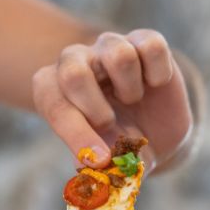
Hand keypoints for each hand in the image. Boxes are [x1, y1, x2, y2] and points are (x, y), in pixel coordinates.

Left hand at [32, 29, 191, 170]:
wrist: (156, 136)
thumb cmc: (117, 147)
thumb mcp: (105, 164)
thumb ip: (97, 170)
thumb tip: (94, 170)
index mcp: (52, 90)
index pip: (51, 102)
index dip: (74, 132)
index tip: (99, 160)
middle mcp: (73, 62)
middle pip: (73, 73)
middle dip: (96, 110)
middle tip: (109, 125)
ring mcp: (107, 47)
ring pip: (118, 56)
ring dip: (131, 89)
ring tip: (131, 100)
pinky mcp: (142, 39)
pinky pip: (151, 46)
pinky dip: (158, 73)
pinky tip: (154, 84)